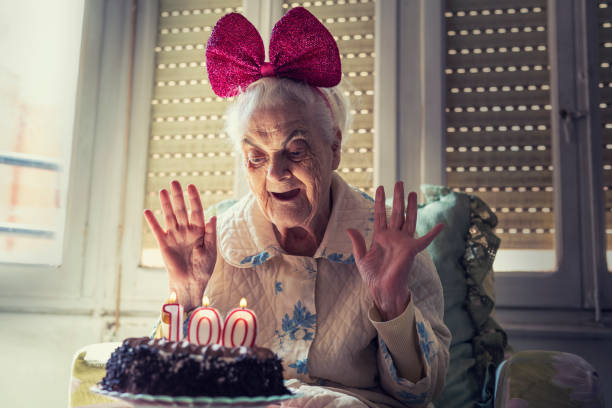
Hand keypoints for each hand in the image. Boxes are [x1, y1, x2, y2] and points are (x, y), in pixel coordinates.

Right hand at [144, 180, 216, 311]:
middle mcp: (186, 231)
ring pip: (169, 216)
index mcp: (199, 231)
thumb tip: (213, 216)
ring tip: (162, 191)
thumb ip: (210, 233)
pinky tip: (148, 211)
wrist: (190, 283)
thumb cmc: (204, 269)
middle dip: (178, 196)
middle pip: (181, 210)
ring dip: (165, 204)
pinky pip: (157, 230)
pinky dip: (152, 221)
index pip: (196, 211)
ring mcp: (174, 236)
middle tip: (174, 182)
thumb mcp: (211, 251)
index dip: (193, 199)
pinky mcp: (164, 244)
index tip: (191, 186)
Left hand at [347, 182, 443, 320]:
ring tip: (413, 192)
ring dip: (411, 206)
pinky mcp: (411, 250)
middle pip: (396, 213)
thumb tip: (349, 228)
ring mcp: (403, 242)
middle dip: (397, 197)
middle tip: (399, 182)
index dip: (380, 201)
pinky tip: (442, 225)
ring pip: (408, 220)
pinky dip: (433, 233)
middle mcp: (393, 237)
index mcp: (380, 237)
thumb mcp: (361, 257)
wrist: (382, 290)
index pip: (380, 214)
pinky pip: (425, 240)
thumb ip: (357, 241)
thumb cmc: (372, 276)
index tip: (380, 187)